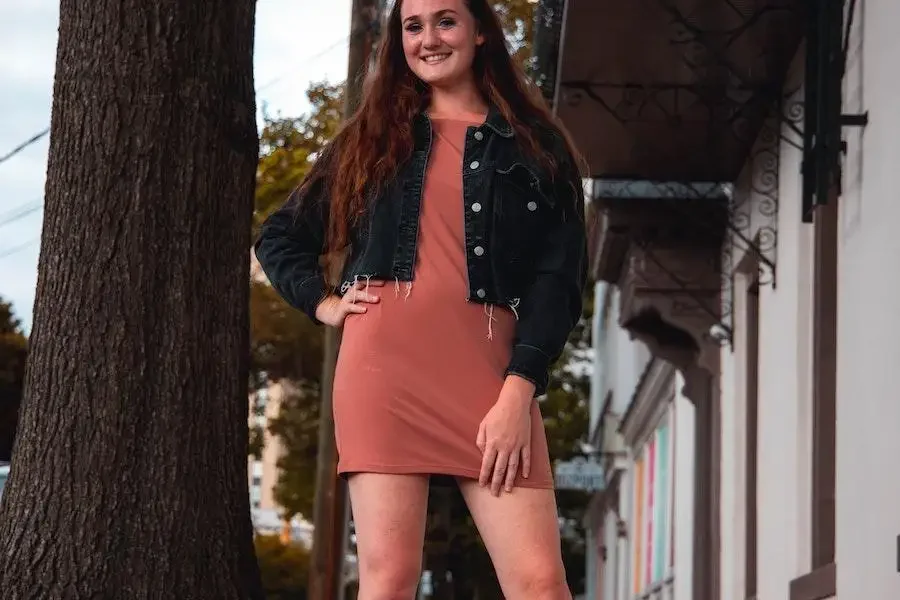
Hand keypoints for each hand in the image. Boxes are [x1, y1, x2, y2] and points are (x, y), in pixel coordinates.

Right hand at [314, 280, 382, 326]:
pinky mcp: (343, 308)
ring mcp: (347, 300)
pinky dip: (357, 308)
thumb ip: (370, 301)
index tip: (384, 282)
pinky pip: (350, 307)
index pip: (366, 282)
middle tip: (383, 289)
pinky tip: (364, 310)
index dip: (374, 282)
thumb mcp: (361, 303)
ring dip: (367, 296)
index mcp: (357, 290)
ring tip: (376, 299)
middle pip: (362, 286)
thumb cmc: (352, 309)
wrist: (334, 315)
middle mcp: (352, 293)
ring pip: (356, 295)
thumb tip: (385, 302)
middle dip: (372, 286)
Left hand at [476, 375, 535, 495]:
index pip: (487, 464)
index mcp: (492, 442)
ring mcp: (516, 445)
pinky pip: (526, 458)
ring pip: (513, 467)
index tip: (483, 485)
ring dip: (510, 479)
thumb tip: (483, 455)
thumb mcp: (483, 425)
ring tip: (508, 489)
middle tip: (494, 493)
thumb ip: (481, 441)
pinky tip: (524, 476)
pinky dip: (526, 468)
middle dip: (496, 483)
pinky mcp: (526, 442)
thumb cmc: (496, 413)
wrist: (514, 403)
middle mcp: (504, 447)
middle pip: (499, 469)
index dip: (484, 475)